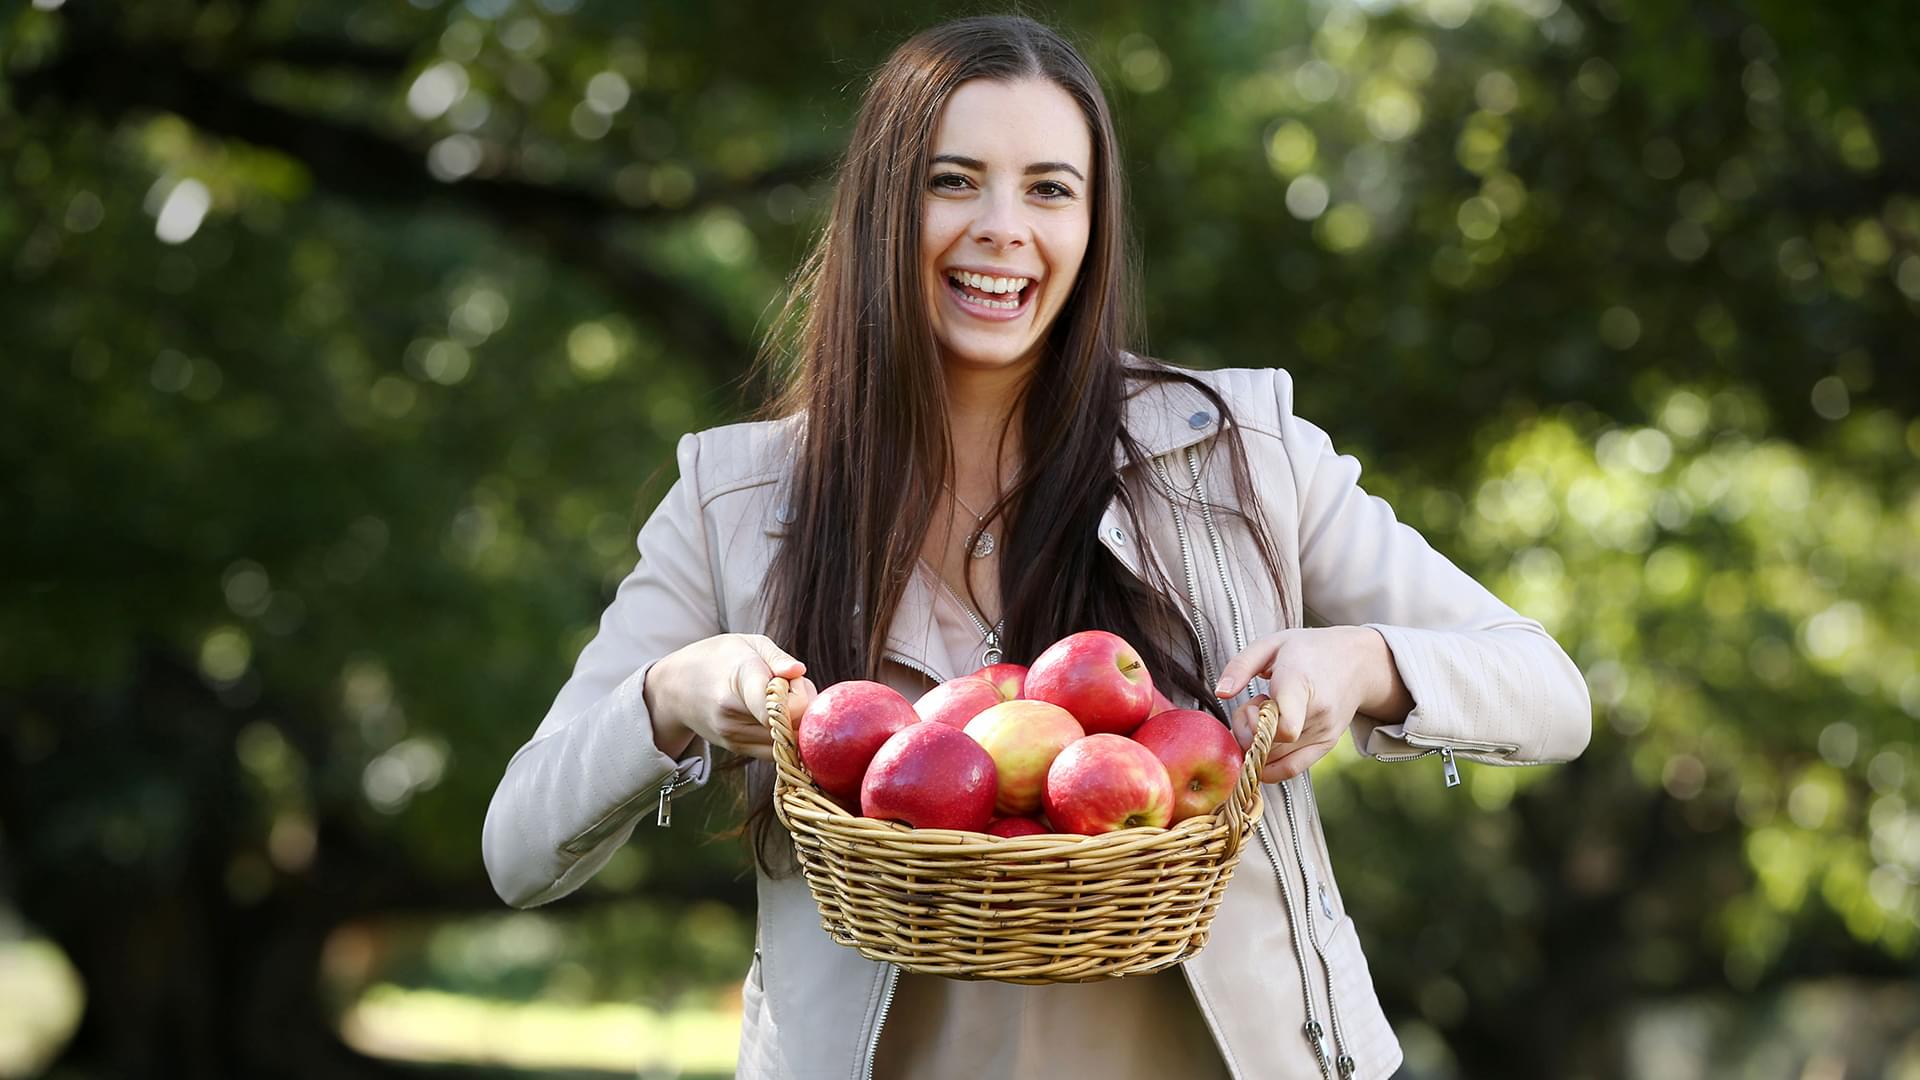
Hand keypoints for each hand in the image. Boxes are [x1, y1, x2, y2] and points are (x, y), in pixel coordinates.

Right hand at [643, 634, 818, 759]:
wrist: (674, 688)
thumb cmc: (719, 658)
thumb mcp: (747, 643)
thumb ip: (777, 657)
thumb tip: (799, 672)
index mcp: (739, 679)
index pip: (774, 705)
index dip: (798, 697)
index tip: (795, 680)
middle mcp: (732, 713)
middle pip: (790, 723)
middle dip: (803, 706)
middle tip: (792, 684)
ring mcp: (733, 735)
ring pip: (787, 740)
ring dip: (796, 722)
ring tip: (781, 698)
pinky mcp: (736, 748)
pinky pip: (776, 750)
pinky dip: (785, 735)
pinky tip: (775, 714)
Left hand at [1214, 626, 1407, 783]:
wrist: (1357, 661)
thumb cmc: (1308, 650)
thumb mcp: (1271, 644)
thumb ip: (1241, 666)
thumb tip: (1220, 693)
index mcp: (1300, 683)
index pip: (1286, 724)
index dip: (1262, 729)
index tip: (1253, 710)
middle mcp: (1317, 713)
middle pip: (1268, 743)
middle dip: (1245, 729)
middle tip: (1252, 706)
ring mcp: (1324, 733)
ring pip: (1272, 758)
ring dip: (1256, 743)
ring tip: (1265, 716)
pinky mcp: (1326, 745)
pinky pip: (1288, 770)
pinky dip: (1266, 762)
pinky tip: (1264, 740)